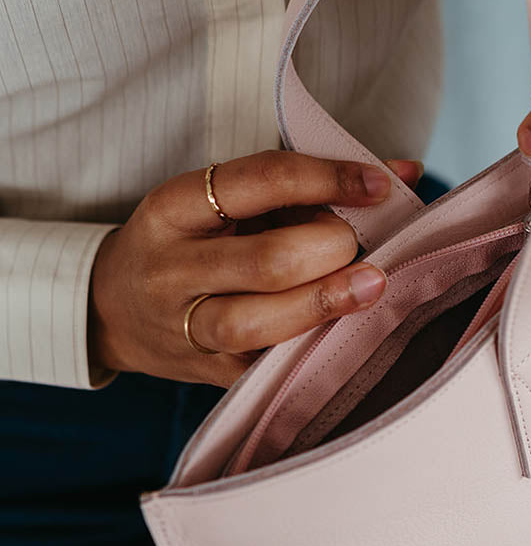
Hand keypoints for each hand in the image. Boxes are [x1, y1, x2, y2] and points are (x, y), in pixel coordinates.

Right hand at [88, 151, 423, 386]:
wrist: (110, 310)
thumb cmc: (189, 241)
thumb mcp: (223, 201)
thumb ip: (307, 186)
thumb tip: (404, 172)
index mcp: (173, 208)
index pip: (259, 183)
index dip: (327, 179)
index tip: (378, 185)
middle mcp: (173, 269)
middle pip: (265, 261)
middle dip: (329, 249)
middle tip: (358, 245)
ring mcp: (186, 329)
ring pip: (259, 323)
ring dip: (326, 303)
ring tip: (372, 286)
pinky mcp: (210, 373)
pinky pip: (267, 365)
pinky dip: (315, 346)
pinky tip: (351, 332)